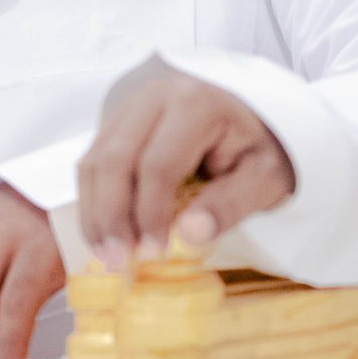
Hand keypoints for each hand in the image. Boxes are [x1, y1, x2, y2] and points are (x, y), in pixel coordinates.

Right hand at [77, 58, 295, 267]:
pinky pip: (93, 160)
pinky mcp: (119, 121)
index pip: (158, 164)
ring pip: (95, 160)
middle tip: (117, 262)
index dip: (149, 213)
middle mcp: (155, 96)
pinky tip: (104, 233)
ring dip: (95, 212)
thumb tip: (190, 234)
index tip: (152, 253)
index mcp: (196, 104)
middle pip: (115, 159)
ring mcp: (132, 105)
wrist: (258, 118)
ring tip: (106, 255)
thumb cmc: (261, 149)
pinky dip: (93, 200)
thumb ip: (232, 204)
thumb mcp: (264, 179)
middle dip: (111, 216)